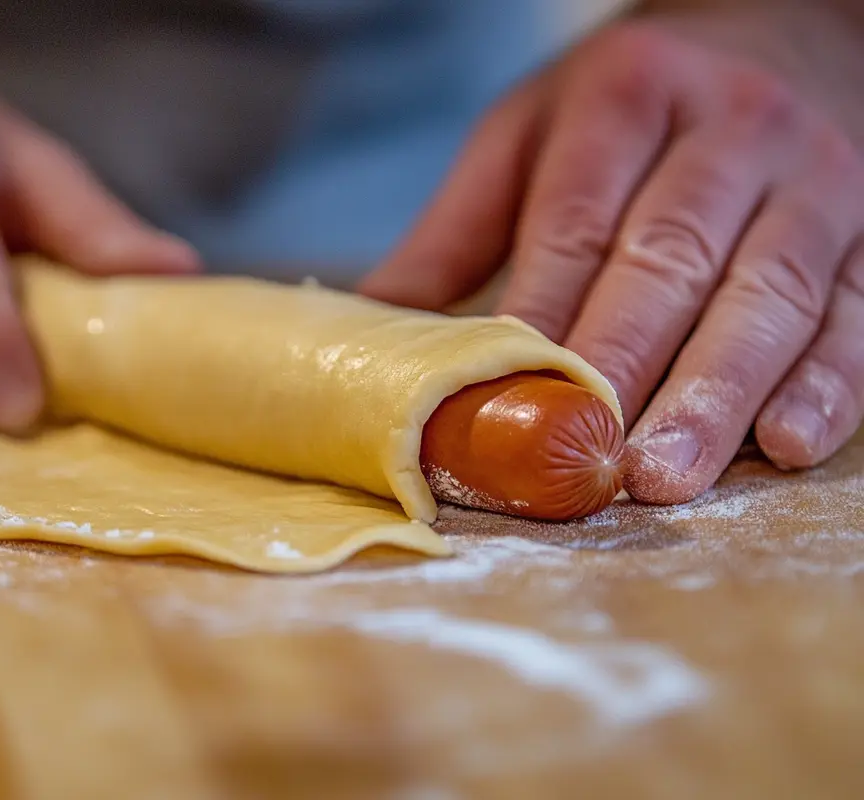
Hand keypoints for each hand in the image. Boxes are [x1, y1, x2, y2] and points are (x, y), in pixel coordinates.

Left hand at [360, 14, 863, 503]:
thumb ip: (456, 227)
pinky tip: (787, 445)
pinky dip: (826, 384)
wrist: (782, 28)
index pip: (576, 223)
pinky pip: (853, 314)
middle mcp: (729, 132)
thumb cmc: (631, 100)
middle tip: (588, 455)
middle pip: (670, 262)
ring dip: (717, 395)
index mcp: (628, 98)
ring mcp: (811, 181)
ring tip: (667, 475)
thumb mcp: (528, 131)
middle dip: (627, 366)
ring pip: (767, 298)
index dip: (542, 317)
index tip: (507, 399)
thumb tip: (373, 326)